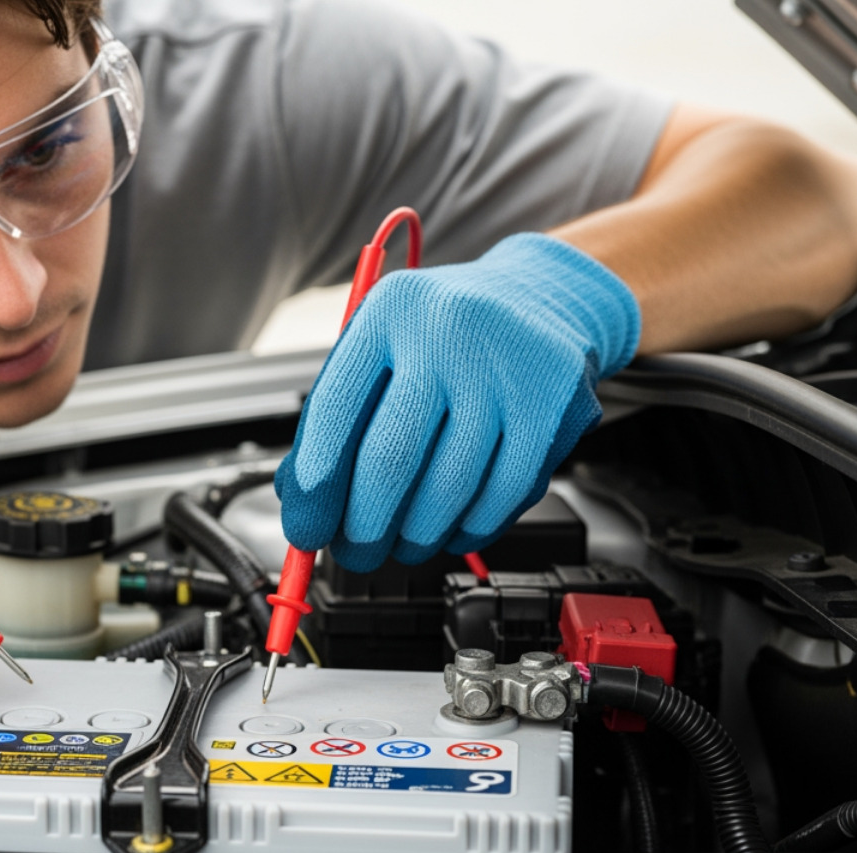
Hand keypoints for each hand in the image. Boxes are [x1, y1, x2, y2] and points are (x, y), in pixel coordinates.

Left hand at [275, 233, 639, 571]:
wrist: (542, 297)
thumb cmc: (445, 332)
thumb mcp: (382, 347)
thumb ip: (339, 416)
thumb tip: (302, 499)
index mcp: (391, 311)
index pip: (335, 410)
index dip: (315, 484)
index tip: (307, 528)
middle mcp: (449, 331)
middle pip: (390, 459)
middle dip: (363, 527)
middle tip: (353, 552)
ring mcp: (507, 369)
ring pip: (448, 489)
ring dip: (415, 537)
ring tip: (401, 544)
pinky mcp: (553, 407)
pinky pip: (502, 496)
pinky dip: (469, 529)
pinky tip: (451, 530)